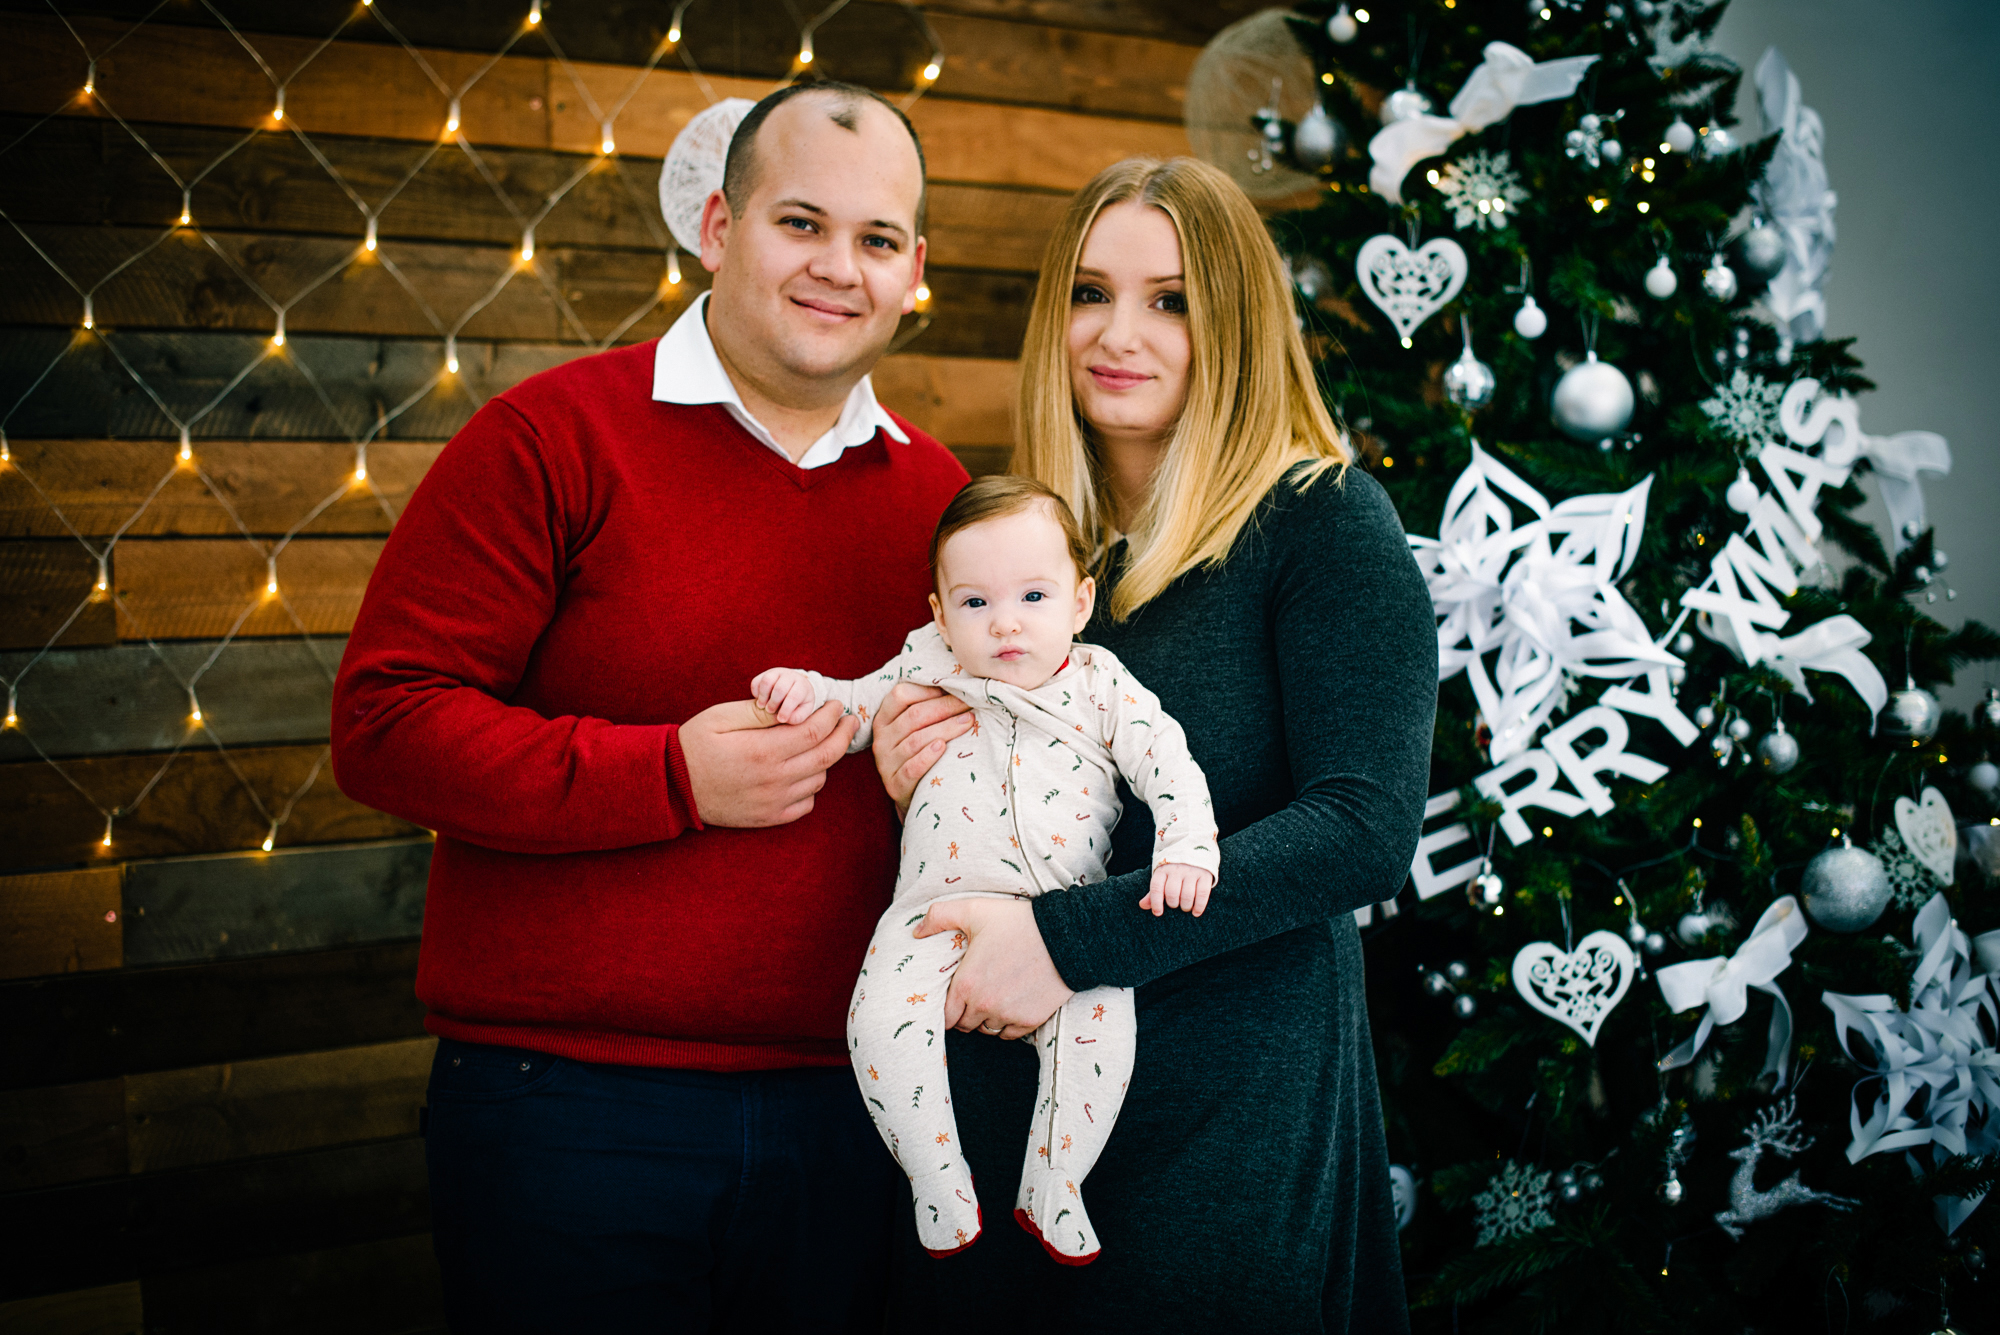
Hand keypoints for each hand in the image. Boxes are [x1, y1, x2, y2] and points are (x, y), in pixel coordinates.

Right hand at [679, 698, 858, 827]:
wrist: (673, 787)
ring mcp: (773, 802)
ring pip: (819, 780)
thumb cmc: (695, 745)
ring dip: (826, 760)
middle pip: (826, 756)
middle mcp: (774, 779)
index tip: (836, 705)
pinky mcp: (769, 818)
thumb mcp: (722, 717)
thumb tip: (793, 705)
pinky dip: (811, 787)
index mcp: (762, 750)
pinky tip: (802, 772)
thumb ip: (760, 711)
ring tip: (819, 744)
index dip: (831, 716)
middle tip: (849, 721)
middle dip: (844, 735)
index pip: (814, 731)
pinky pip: (806, 804)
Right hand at [749, 666, 819, 724]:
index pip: (794, 696)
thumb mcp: (803, 711)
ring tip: (762, 706)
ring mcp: (777, 673)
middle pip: (780, 688)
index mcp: (802, 686)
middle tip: (770, 711)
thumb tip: (785, 718)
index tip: (781, 719)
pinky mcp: (766, 673)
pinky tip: (760, 699)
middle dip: (773, 703)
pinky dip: (755, 692)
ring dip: (763, 696)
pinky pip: (756, 681)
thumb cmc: (800, 702)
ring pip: (767, 680)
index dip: (786, 709)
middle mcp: (790, 676)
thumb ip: (797, 716)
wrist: (796, 686)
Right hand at [870, 681, 972, 817]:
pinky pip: (911, 768)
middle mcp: (881, 739)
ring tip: (968, 722)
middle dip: (945, 707)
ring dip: (945, 729)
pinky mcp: (895, 785)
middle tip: (970, 703)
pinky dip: (927, 757)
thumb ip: (925, 707)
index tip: (954, 689)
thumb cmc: (918, 753)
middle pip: (914, 716)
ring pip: (916, 740)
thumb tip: (957, 685)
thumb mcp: (914, 729)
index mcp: (884, 719)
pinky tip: (943, 748)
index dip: (928, 690)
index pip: (900, 695)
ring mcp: (885, 763)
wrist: (912, 794)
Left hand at [914, 898, 1071, 1039]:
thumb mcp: (975, 910)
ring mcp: (1008, 1015)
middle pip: (965, 1025)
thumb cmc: (1019, 922)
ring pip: (987, 1030)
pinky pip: (1010, 1035)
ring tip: (993, 998)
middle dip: (966, 1013)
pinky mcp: (1030, 1020)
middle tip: (975, 995)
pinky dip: (1008, 1024)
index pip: (946, 1015)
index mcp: (967, 984)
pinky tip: (1011, 1005)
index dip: (947, 1008)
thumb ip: (939, 916)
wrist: (1066, 936)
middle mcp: (984, 1005)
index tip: (956, 996)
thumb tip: (916, 932)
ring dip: (987, 1019)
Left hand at [1140, 863, 1215, 916]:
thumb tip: (1142, 905)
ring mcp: (1191, 871)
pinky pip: (1202, 894)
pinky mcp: (1205, 874)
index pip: (1156, 887)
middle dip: (1173, 904)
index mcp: (1163, 869)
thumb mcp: (1162, 877)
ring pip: (1187, 895)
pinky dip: (1199, 906)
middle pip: (1172, 893)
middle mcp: (1177, 869)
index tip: (1158, 913)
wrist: (1194, 850)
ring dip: (1185, 906)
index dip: (1156, 902)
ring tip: (1185, 907)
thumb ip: (1153, 892)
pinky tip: (1196, 912)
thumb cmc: (1174, 871)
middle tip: (1175, 905)